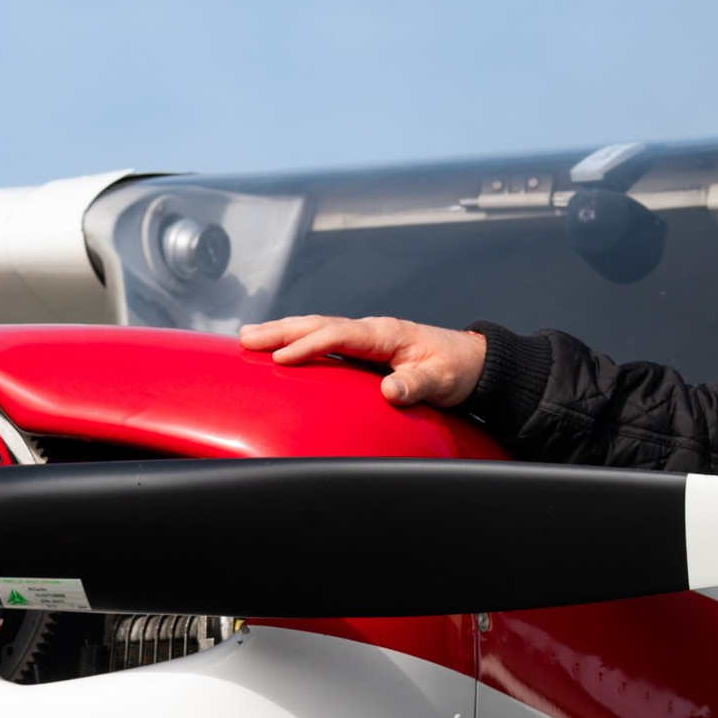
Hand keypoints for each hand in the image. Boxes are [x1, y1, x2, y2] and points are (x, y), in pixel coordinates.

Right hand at [239, 314, 490, 411]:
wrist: (472, 362)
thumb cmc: (456, 370)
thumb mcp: (441, 381)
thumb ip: (415, 386)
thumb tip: (390, 392)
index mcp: (385, 334)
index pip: (338, 334)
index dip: (308, 345)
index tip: (280, 357)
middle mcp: (370, 330)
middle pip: (318, 325)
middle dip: (280, 331)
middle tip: (245, 338)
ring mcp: (365, 338)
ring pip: (316, 329)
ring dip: (282, 333)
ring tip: (247, 338)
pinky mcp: (363, 349)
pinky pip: (323, 341)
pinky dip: (298, 341)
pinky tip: (278, 349)